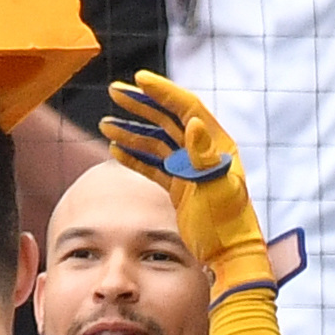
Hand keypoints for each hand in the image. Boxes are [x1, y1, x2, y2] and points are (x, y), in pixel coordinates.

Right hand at [99, 71, 272, 302]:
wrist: (229, 255)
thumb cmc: (228, 224)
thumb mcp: (218, 190)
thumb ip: (204, 157)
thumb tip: (193, 123)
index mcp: (216, 144)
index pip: (186, 108)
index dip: (163, 92)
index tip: (139, 79)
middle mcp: (202, 152)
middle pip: (167, 118)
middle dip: (140, 104)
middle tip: (114, 91)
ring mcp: (189, 169)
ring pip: (155, 142)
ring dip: (131, 131)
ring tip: (105, 122)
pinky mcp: (179, 187)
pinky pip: (153, 166)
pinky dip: (134, 157)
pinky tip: (114, 149)